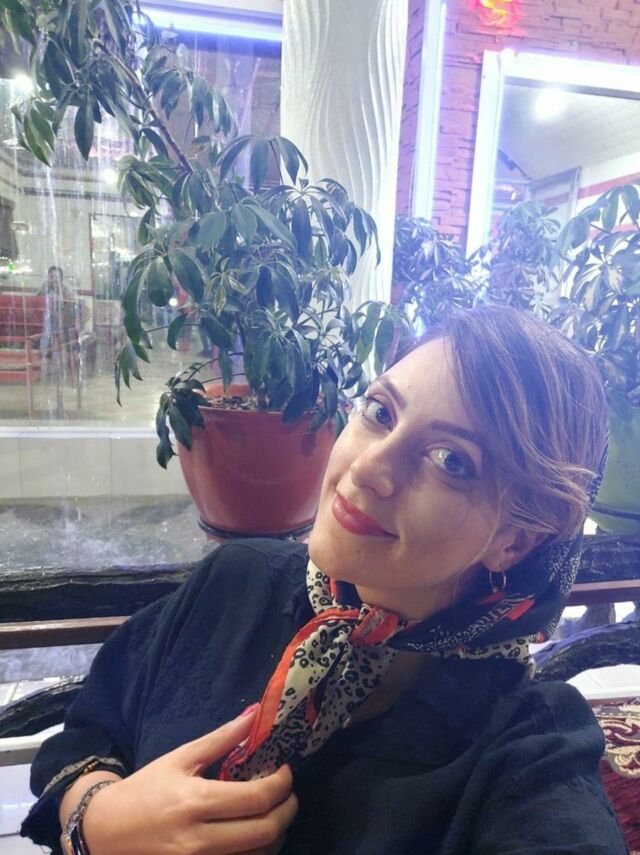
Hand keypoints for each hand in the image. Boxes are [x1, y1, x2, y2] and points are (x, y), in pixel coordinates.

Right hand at [81, 708, 296, 854]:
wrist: (104, 832)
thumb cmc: (145, 789)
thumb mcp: (180, 758)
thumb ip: (220, 739)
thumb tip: (255, 715)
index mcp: (195, 802)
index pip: (257, 799)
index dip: (282, 785)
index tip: (285, 772)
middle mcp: (198, 840)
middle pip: (265, 832)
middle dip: (287, 810)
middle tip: (288, 794)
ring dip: (276, 835)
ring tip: (273, 814)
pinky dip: (255, 854)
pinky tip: (254, 836)